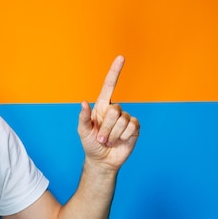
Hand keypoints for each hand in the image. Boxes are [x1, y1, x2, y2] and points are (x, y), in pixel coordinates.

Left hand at [77, 56, 139, 170]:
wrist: (103, 161)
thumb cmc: (90, 144)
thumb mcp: (82, 132)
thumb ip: (83, 118)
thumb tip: (83, 102)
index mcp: (101, 107)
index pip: (109, 86)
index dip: (115, 72)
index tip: (121, 57)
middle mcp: (115, 110)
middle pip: (114, 110)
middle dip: (106, 128)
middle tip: (101, 138)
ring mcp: (126, 118)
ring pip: (122, 120)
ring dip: (113, 134)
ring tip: (109, 141)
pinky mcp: (134, 128)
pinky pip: (131, 127)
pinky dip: (123, 137)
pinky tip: (120, 141)